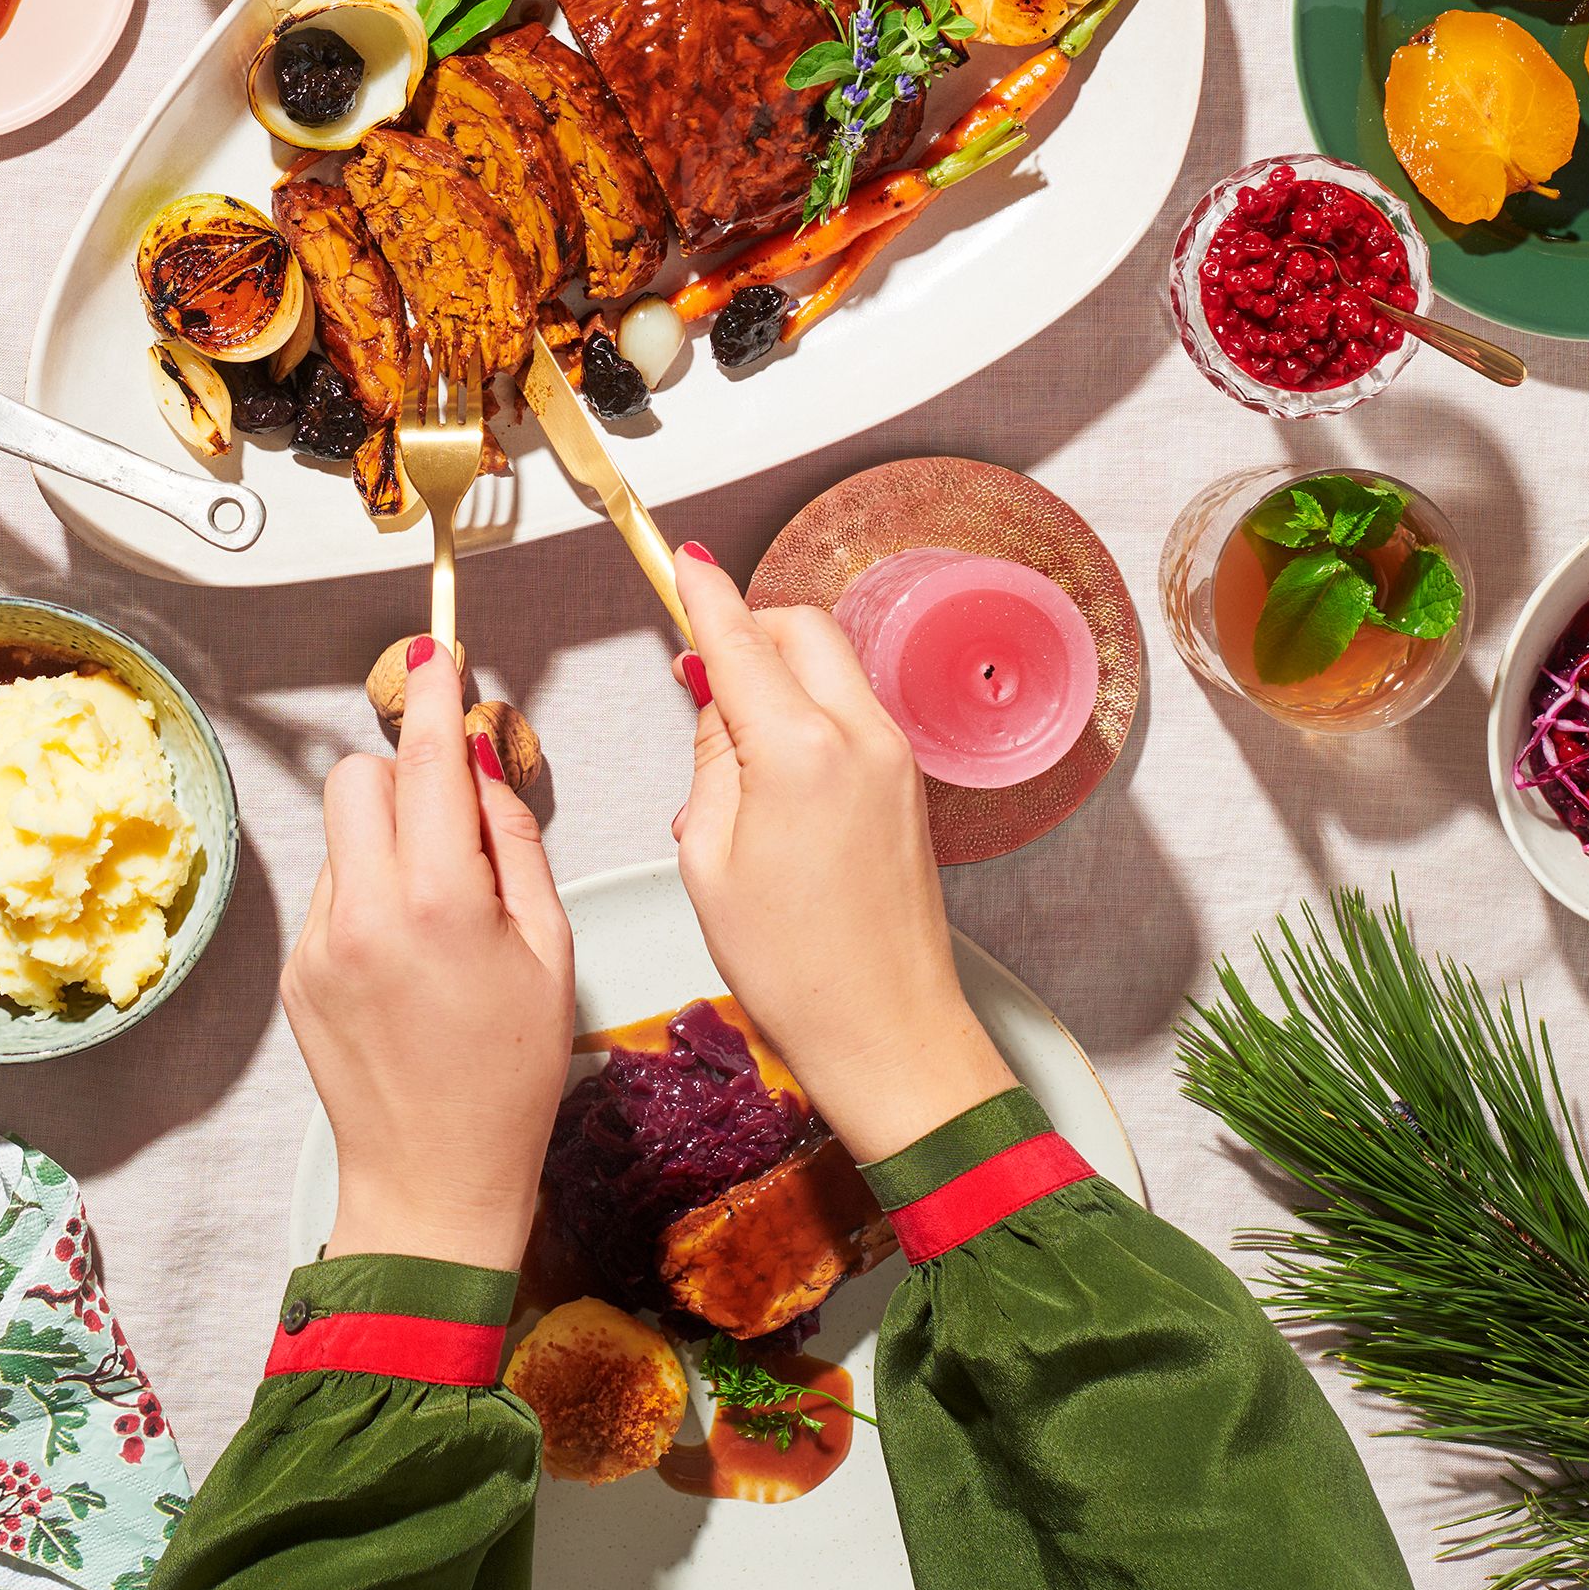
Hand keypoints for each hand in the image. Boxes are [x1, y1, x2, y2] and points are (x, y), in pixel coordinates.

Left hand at [286, 634, 574, 1273]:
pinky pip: (331, 894)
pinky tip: (406, 963)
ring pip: (343, 836)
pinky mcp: (295, 972)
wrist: (433, 1180)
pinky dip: (367, 899)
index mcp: (440, 902)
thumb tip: (482, 765)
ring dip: (387, 845)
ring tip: (438, 922)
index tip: (433, 647)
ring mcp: (319, 943)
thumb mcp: (549, 952)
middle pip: (359, 778)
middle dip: (404, 778)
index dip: (432, 693)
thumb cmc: (511, 1076)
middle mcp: (365, 911)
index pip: (427, 760)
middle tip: (452, 827)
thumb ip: (515, 845)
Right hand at [668, 549, 1012, 1164]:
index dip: (702, 593)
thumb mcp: (709, 857)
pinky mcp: (909, 786)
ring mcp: (896, 759)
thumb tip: (716, 701)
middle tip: (696, 669)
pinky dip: (806, 711)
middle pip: (800, 629)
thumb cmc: (794, 968)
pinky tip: (769, 774)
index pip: (740, 639)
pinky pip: (849, 712)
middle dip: (747, 628)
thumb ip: (711, 759)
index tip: (679, 556)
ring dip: (778, 673)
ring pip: (829, 666)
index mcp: (801, 751)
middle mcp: (861, 738)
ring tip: (727, 747)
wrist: (890, 1033)